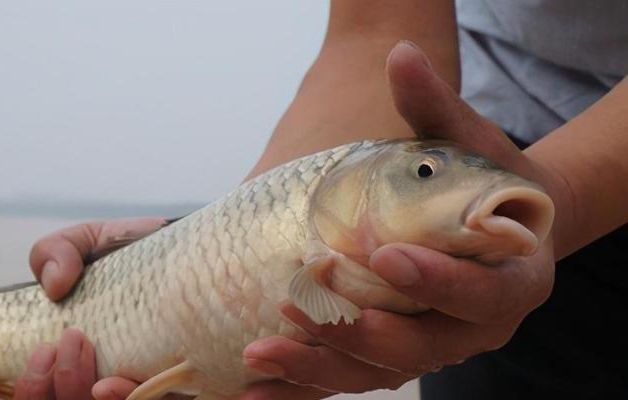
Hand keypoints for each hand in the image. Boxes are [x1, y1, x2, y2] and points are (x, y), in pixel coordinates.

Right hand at [0, 218, 167, 399]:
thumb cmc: (139, 253)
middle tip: (46, 348)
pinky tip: (118, 384)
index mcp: (48, 353)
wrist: (210, 255)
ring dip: (69, 391)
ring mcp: (117, 391)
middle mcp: (76, 380)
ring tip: (78, 346)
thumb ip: (56, 251)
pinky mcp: (167, 395)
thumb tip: (53, 283)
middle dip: (30, 392)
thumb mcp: (89, 241)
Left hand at [241, 41, 567, 397]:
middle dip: (358, 332)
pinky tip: (255, 388)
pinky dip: (304, 387)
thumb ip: (435, 110)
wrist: (492, 231)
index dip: (435, 281)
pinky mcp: (392, 358)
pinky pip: (348, 381)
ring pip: (376, 373)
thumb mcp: (471, 147)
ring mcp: (430, 349)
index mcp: (510, 282)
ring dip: (317, 366)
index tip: (384, 256)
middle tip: (302, 305)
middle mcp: (472, 329)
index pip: (477, 293)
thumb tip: (400, 55)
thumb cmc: (484, 184)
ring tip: (259, 351)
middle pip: (419, 348)